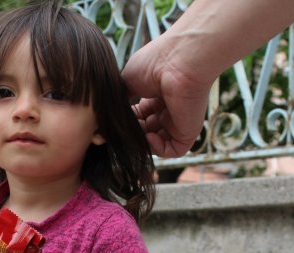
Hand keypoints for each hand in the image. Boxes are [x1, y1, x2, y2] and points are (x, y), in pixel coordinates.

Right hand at [123, 39, 210, 157]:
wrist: (177, 60)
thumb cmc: (153, 63)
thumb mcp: (126, 80)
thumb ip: (118, 100)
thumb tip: (105, 117)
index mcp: (155, 95)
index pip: (138, 117)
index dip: (126, 121)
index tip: (112, 122)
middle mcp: (167, 109)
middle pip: (145, 131)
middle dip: (132, 132)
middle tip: (121, 129)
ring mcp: (178, 121)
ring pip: (157, 143)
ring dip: (142, 141)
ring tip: (135, 131)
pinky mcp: (188, 131)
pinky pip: (173, 150)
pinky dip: (158, 148)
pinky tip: (150, 135)